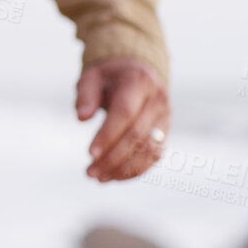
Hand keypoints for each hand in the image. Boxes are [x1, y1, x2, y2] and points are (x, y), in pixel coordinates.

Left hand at [76, 57, 168, 181]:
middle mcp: (157, 100)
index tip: (89, 154)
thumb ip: (86, 94)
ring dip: (124, 168)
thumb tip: (81, 117)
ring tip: (99, 177)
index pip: (125, 113)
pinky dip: (136, 169)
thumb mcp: (92, 76)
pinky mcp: (165, 131)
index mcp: (138, 82)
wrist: (137, 70)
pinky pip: (154, 155)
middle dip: (113, 158)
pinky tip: (114, 176)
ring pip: (149, 149)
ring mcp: (165, 117)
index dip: (108, 135)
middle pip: (137, 135)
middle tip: (90, 173)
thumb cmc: (109, 75)